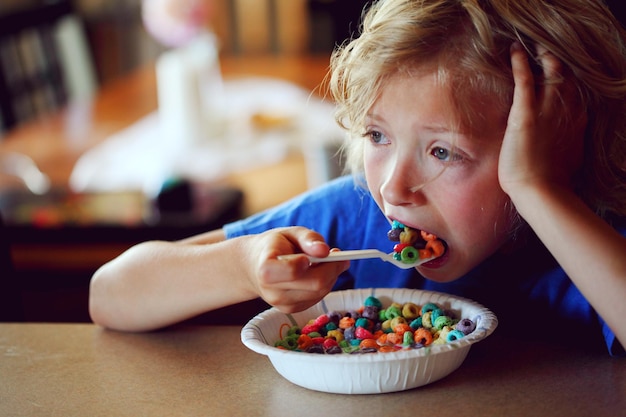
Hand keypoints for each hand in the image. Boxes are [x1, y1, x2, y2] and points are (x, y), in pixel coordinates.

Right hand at [241, 227, 349, 312]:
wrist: (253, 267)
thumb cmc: (274, 246)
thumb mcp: (289, 232)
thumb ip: (308, 238)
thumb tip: (325, 250)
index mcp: (267, 269)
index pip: (294, 271)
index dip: (311, 262)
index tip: (320, 252)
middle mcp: (273, 291)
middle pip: (315, 284)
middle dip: (333, 268)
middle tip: (339, 254)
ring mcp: (282, 304)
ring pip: (320, 292)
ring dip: (331, 276)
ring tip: (327, 260)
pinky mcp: (292, 310)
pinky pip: (318, 298)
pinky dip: (324, 284)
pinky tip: (318, 272)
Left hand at [499, 42, 586, 198]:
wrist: (540, 192)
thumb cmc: (549, 183)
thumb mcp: (566, 158)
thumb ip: (564, 144)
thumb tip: (560, 145)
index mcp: (577, 122)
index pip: (574, 93)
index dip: (567, 80)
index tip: (559, 73)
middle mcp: (567, 112)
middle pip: (566, 78)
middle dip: (557, 63)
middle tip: (546, 51)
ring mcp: (548, 112)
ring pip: (550, 73)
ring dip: (542, 56)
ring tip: (533, 45)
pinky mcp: (526, 115)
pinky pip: (525, 81)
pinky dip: (520, 63)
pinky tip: (514, 51)